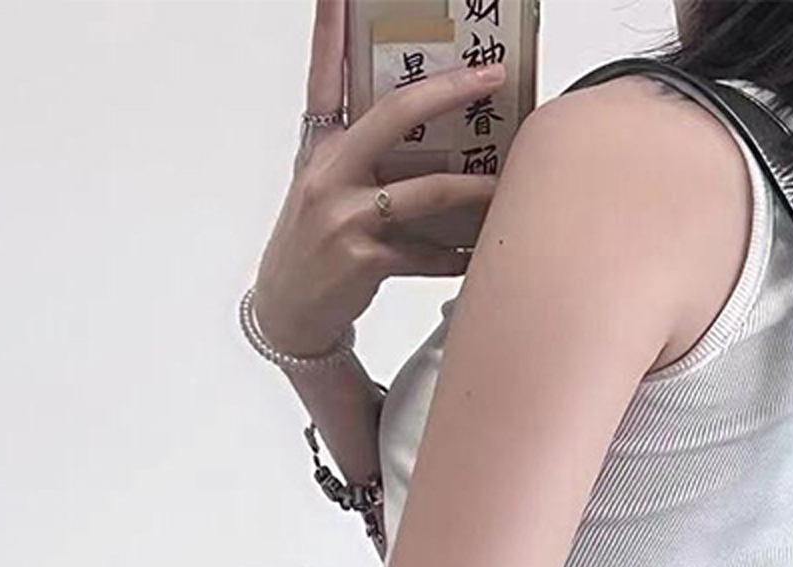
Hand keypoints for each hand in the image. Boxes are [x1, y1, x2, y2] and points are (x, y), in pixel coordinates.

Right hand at [250, 0, 506, 355]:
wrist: (287, 311)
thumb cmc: (313, 246)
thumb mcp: (324, 189)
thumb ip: (364, 157)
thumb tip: (428, 137)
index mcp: (320, 148)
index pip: (325, 75)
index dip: (331, 28)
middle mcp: (329, 174)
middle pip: (394, 115)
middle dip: (447, 92)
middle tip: (488, 77)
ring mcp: (345, 217)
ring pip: (424, 190)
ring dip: (473, 188)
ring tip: (504, 184)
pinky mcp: (363, 260)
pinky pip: (427, 254)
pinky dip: (457, 257)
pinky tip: (480, 255)